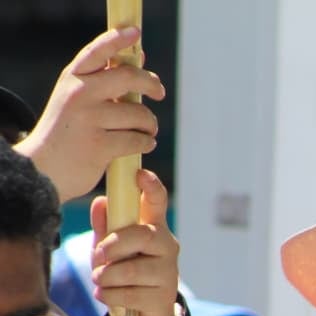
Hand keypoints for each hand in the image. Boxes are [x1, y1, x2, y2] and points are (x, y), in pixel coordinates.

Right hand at [13, 28, 164, 201]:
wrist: (43, 168)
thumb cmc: (66, 131)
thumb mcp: (77, 98)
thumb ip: (105, 79)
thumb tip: (139, 56)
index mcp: (73, 79)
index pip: (97, 52)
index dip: (118, 39)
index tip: (135, 33)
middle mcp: (79, 94)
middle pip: (129, 78)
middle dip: (151, 84)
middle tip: (159, 92)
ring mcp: (89, 120)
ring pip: (139, 114)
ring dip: (150, 124)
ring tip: (146, 130)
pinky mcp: (100, 145)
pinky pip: (138, 139)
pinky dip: (146, 143)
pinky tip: (143, 144)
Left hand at [88, 168, 179, 315]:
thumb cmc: (126, 274)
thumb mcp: (111, 249)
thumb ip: (105, 227)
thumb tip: (99, 202)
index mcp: (154, 230)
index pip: (157, 204)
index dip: (151, 188)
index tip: (142, 174)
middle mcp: (167, 248)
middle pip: (141, 236)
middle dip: (112, 247)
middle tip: (97, 257)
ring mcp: (168, 274)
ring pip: (129, 270)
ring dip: (105, 277)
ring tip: (100, 281)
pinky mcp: (163, 299)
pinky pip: (127, 294)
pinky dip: (108, 296)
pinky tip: (107, 296)